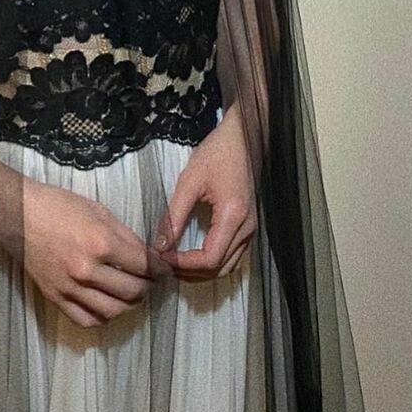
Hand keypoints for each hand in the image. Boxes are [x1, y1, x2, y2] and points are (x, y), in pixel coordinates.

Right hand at [22, 180, 173, 327]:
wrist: (18, 214)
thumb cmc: (59, 205)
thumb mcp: (99, 211)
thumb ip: (125, 236)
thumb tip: (146, 255)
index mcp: (101, 243)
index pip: (144, 266)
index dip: (160, 269)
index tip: (165, 270)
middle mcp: (87, 270)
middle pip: (133, 291)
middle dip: (149, 287)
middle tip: (152, 282)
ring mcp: (70, 287)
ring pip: (113, 310)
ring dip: (130, 305)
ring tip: (133, 295)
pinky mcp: (55, 297)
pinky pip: (86, 320)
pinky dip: (103, 317)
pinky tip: (108, 306)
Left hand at [153, 103, 255, 280]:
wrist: (243, 138)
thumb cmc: (218, 153)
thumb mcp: (190, 180)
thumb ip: (174, 215)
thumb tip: (160, 245)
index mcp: (233, 216)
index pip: (209, 258)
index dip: (184, 264)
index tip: (162, 257)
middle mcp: (247, 229)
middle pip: (219, 269)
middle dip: (191, 273)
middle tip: (165, 265)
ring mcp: (251, 229)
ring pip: (228, 267)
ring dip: (201, 272)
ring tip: (175, 263)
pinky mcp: (248, 226)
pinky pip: (232, 256)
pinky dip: (212, 263)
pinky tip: (192, 256)